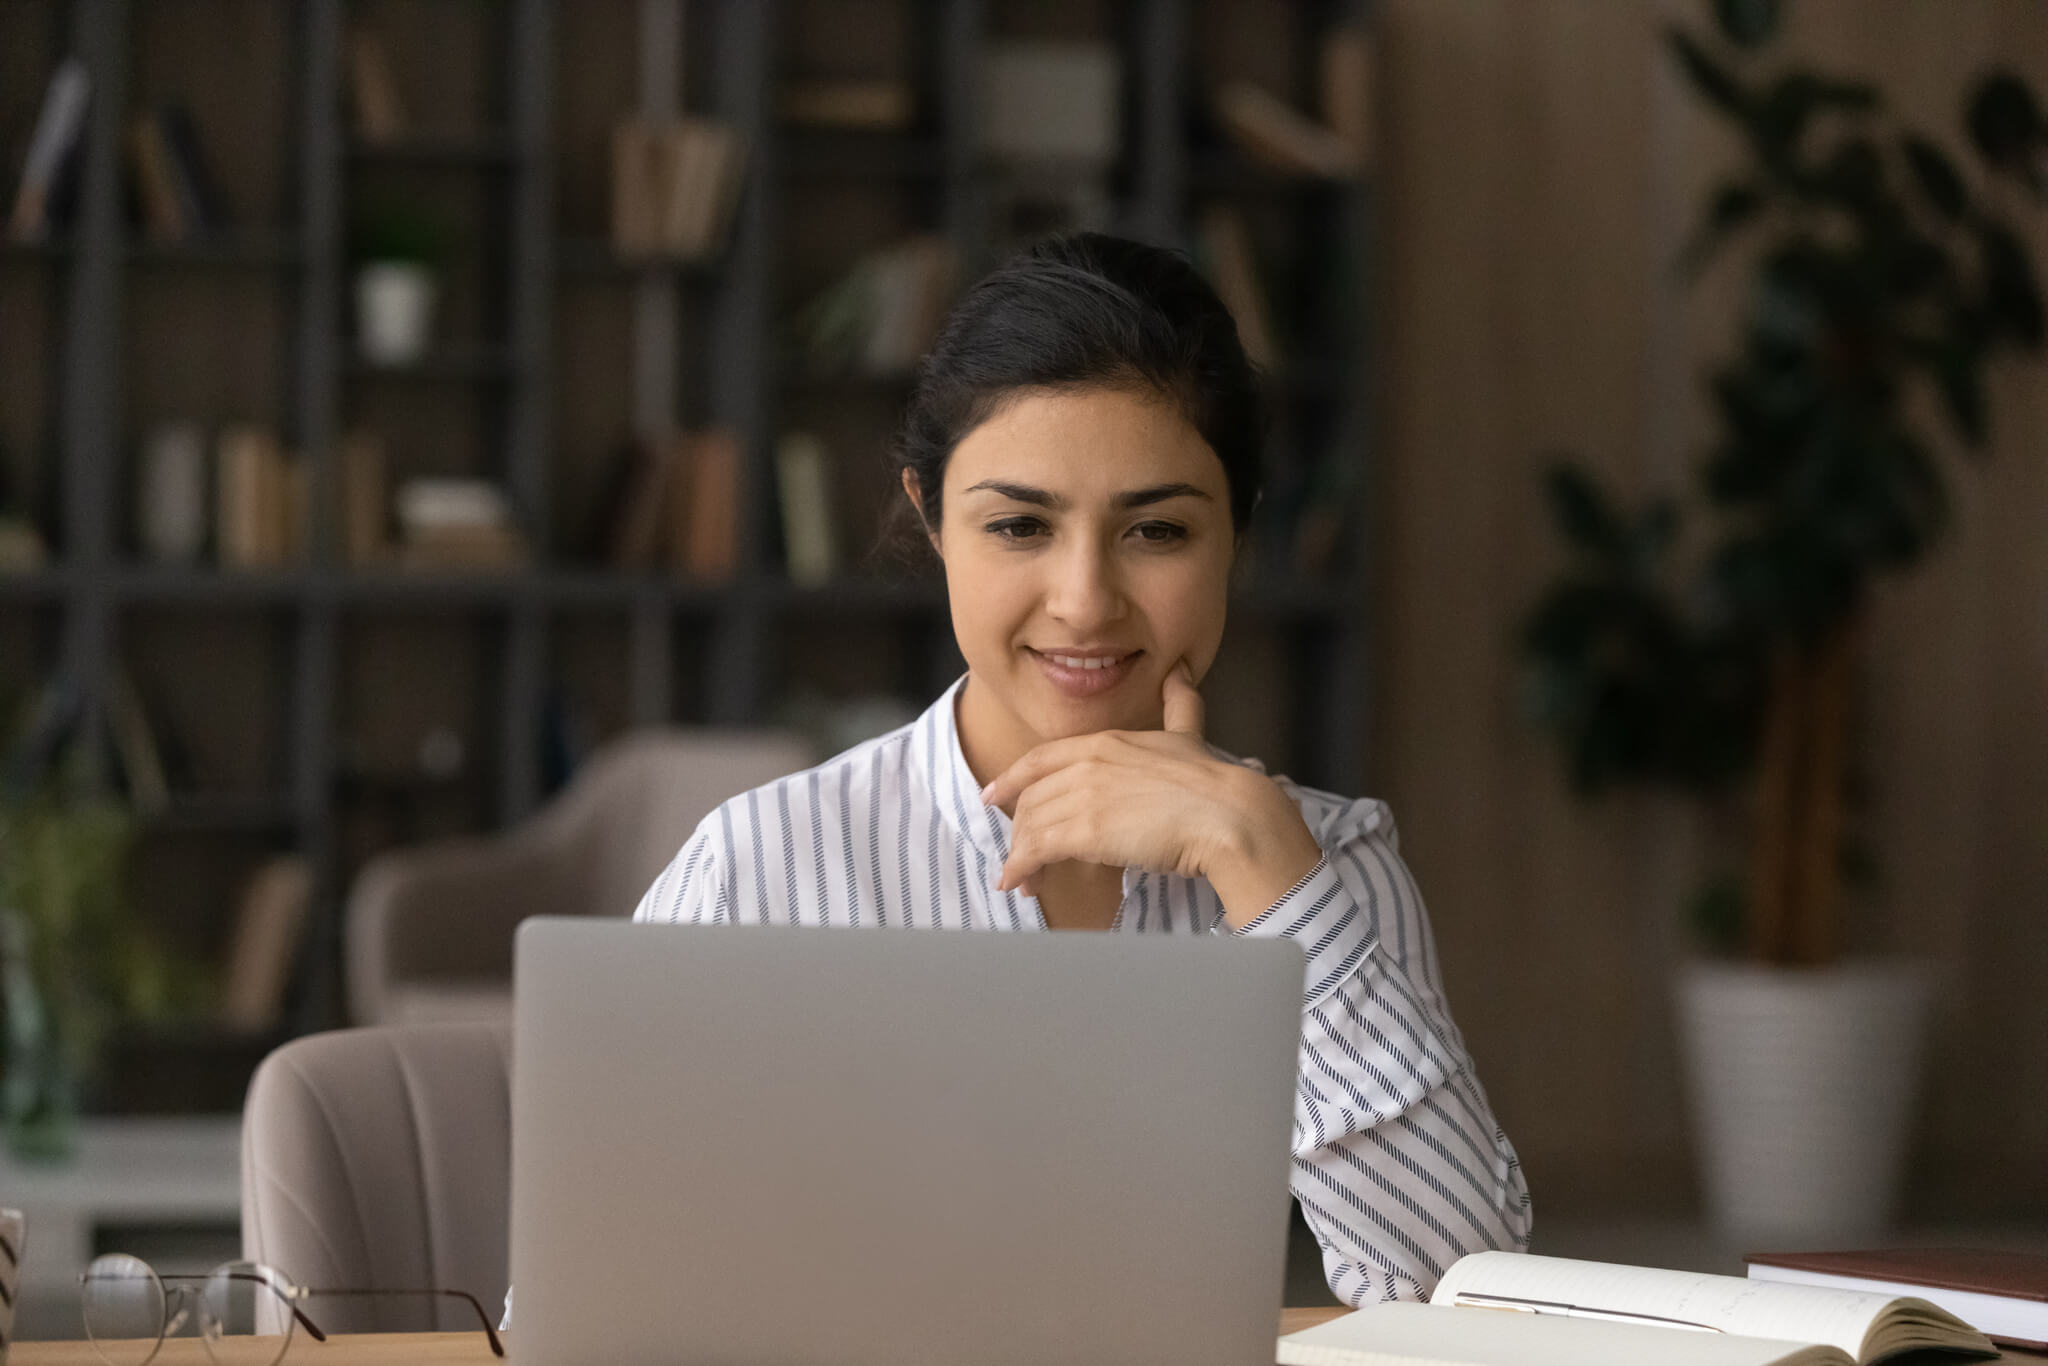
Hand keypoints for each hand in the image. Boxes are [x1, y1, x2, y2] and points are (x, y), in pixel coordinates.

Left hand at [980, 661, 1323, 927]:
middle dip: (1019, 830)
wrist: (1228, 813)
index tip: (995, 795)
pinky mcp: (1086, 831)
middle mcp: (1087, 764)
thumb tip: (1180, 673)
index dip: (1013, 779)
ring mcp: (1084, 796)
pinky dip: (1021, 868)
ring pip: (1030, 825)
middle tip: (1019, 857)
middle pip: (1031, 797)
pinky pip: (1037, 850)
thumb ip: (1179, 704)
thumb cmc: (1213, 782)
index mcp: (1105, 742)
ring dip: (1020, 857)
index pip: (1041, 759)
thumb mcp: (1188, 733)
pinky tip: (1019, 883)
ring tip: (1022, 881)